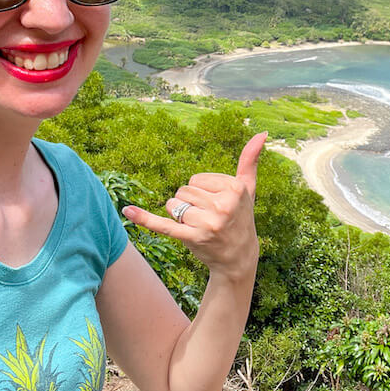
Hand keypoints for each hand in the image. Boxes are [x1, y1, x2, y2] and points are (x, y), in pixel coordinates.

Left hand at [123, 132, 265, 280]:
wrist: (238, 257)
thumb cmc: (241, 217)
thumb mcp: (248, 189)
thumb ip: (250, 160)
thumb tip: (262, 133)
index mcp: (235, 189)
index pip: (196, 179)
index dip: (202, 191)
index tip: (218, 204)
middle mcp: (223, 205)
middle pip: (184, 191)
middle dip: (190, 203)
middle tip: (209, 217)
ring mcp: (208, 223)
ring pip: (173, 206)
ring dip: (179, 215)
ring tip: (199, 226)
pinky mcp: (193, 238)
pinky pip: (164, 225)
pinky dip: (144, 219)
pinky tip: (127, 211)